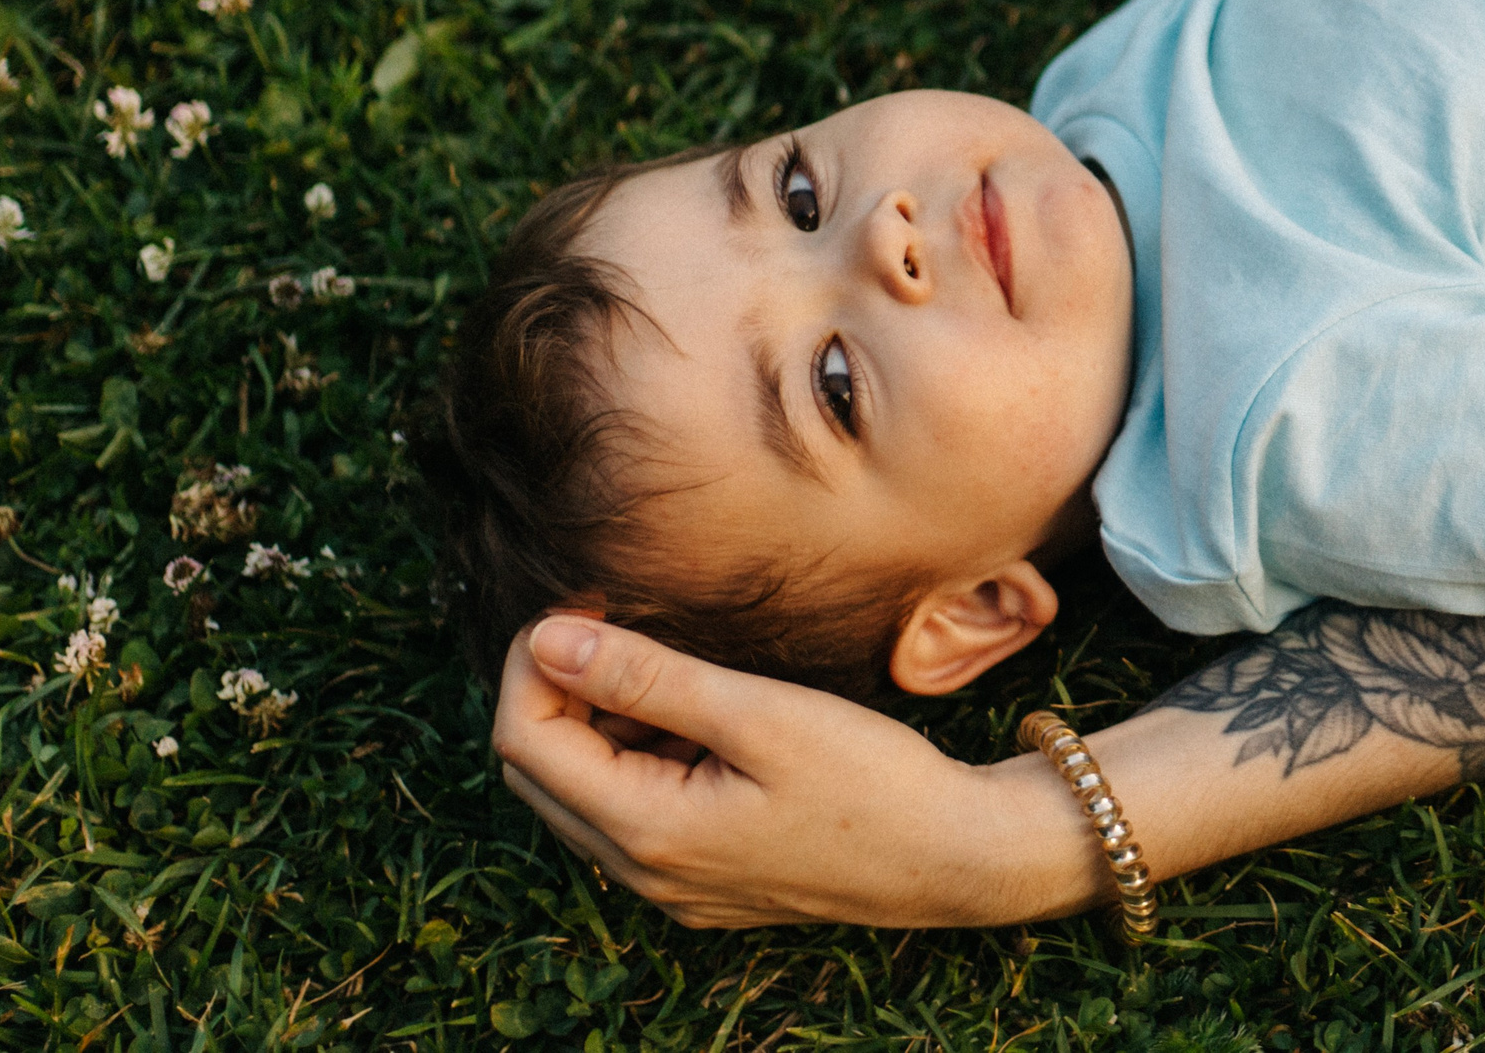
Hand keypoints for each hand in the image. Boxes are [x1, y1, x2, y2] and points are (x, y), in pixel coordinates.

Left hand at [488, 616, 1029, 927]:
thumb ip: (646, 677)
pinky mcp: (705, 878)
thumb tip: (548, 639)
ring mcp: (673, 885)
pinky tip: (702, 711)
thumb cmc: (872, 783)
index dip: (535, 660)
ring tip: (673, 661)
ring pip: (586, 790)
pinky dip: (643, 751)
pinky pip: (634, 811)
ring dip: (602, 718)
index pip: (525, 741)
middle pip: (540, 771)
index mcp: (647, 833)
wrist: (959, 856)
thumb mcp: (759, 714)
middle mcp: (644, 874)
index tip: (583, 600)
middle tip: (613, 617)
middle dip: (556, 687)